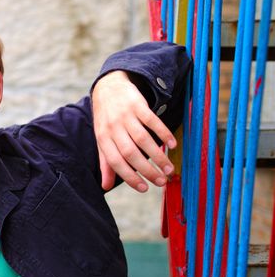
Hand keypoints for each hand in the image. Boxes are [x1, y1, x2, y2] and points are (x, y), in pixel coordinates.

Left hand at [91, 70, 176, 191]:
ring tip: (169, 169)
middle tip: (162, 181)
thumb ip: (106, 163)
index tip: (144, 188)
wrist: (108, 88)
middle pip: (130, 153)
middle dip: (147, 170)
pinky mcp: (138, 104)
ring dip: (158, 155)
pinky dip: (163, 133)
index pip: (115, 162)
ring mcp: (125, 115)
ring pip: (143, 139)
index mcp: (103, 139)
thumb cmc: (106, 120)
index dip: (129, 177)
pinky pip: (152, 121)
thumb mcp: (102, 140)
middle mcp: (113, 128)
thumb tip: (105, 186)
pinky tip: (172, 145)